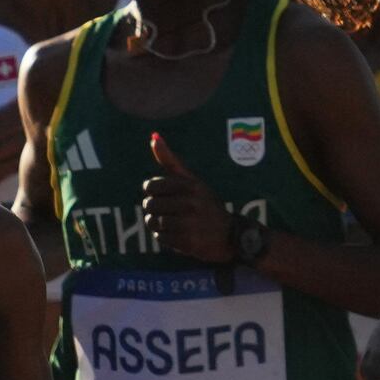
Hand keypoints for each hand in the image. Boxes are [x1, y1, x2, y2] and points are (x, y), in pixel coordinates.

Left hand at [136, 133, 234, 265]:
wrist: (229, 235)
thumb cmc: (204, 203)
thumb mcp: (191, 180)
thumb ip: (170, 160)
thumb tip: (153, 136)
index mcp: (190, 185)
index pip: (151, 186)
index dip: (153, 192)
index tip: (164, 195)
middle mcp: (191, 203)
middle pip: (149, 205)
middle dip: (154, 209)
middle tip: (169, 211)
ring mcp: (190, 223)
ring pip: (153, 222)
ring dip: (158, 224)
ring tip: (172, 223)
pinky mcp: (188, 242)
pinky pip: (160, 238)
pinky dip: (164, 238)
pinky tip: (178, 234)